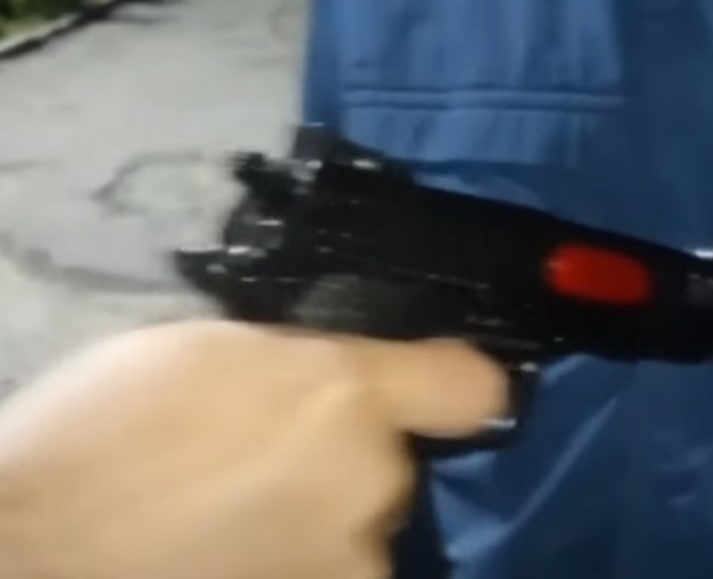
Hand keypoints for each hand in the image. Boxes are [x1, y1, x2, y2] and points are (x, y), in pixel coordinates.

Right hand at [0, 320, 508, 578]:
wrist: (31, 544)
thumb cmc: (105, 430)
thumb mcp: (217, 350)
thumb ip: (311, 366)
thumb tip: (355, 378)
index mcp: (347, 395)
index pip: (475, 388)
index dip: (450, 387)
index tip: (428, 392)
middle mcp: (372, 482)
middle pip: (394, 468)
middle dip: (348, 464)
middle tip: (265, 463)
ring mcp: (348, 564)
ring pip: (360, 534)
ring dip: (319, 527)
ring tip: (233, 520)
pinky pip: (327, 572)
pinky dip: (291, 565)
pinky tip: (227, 553)